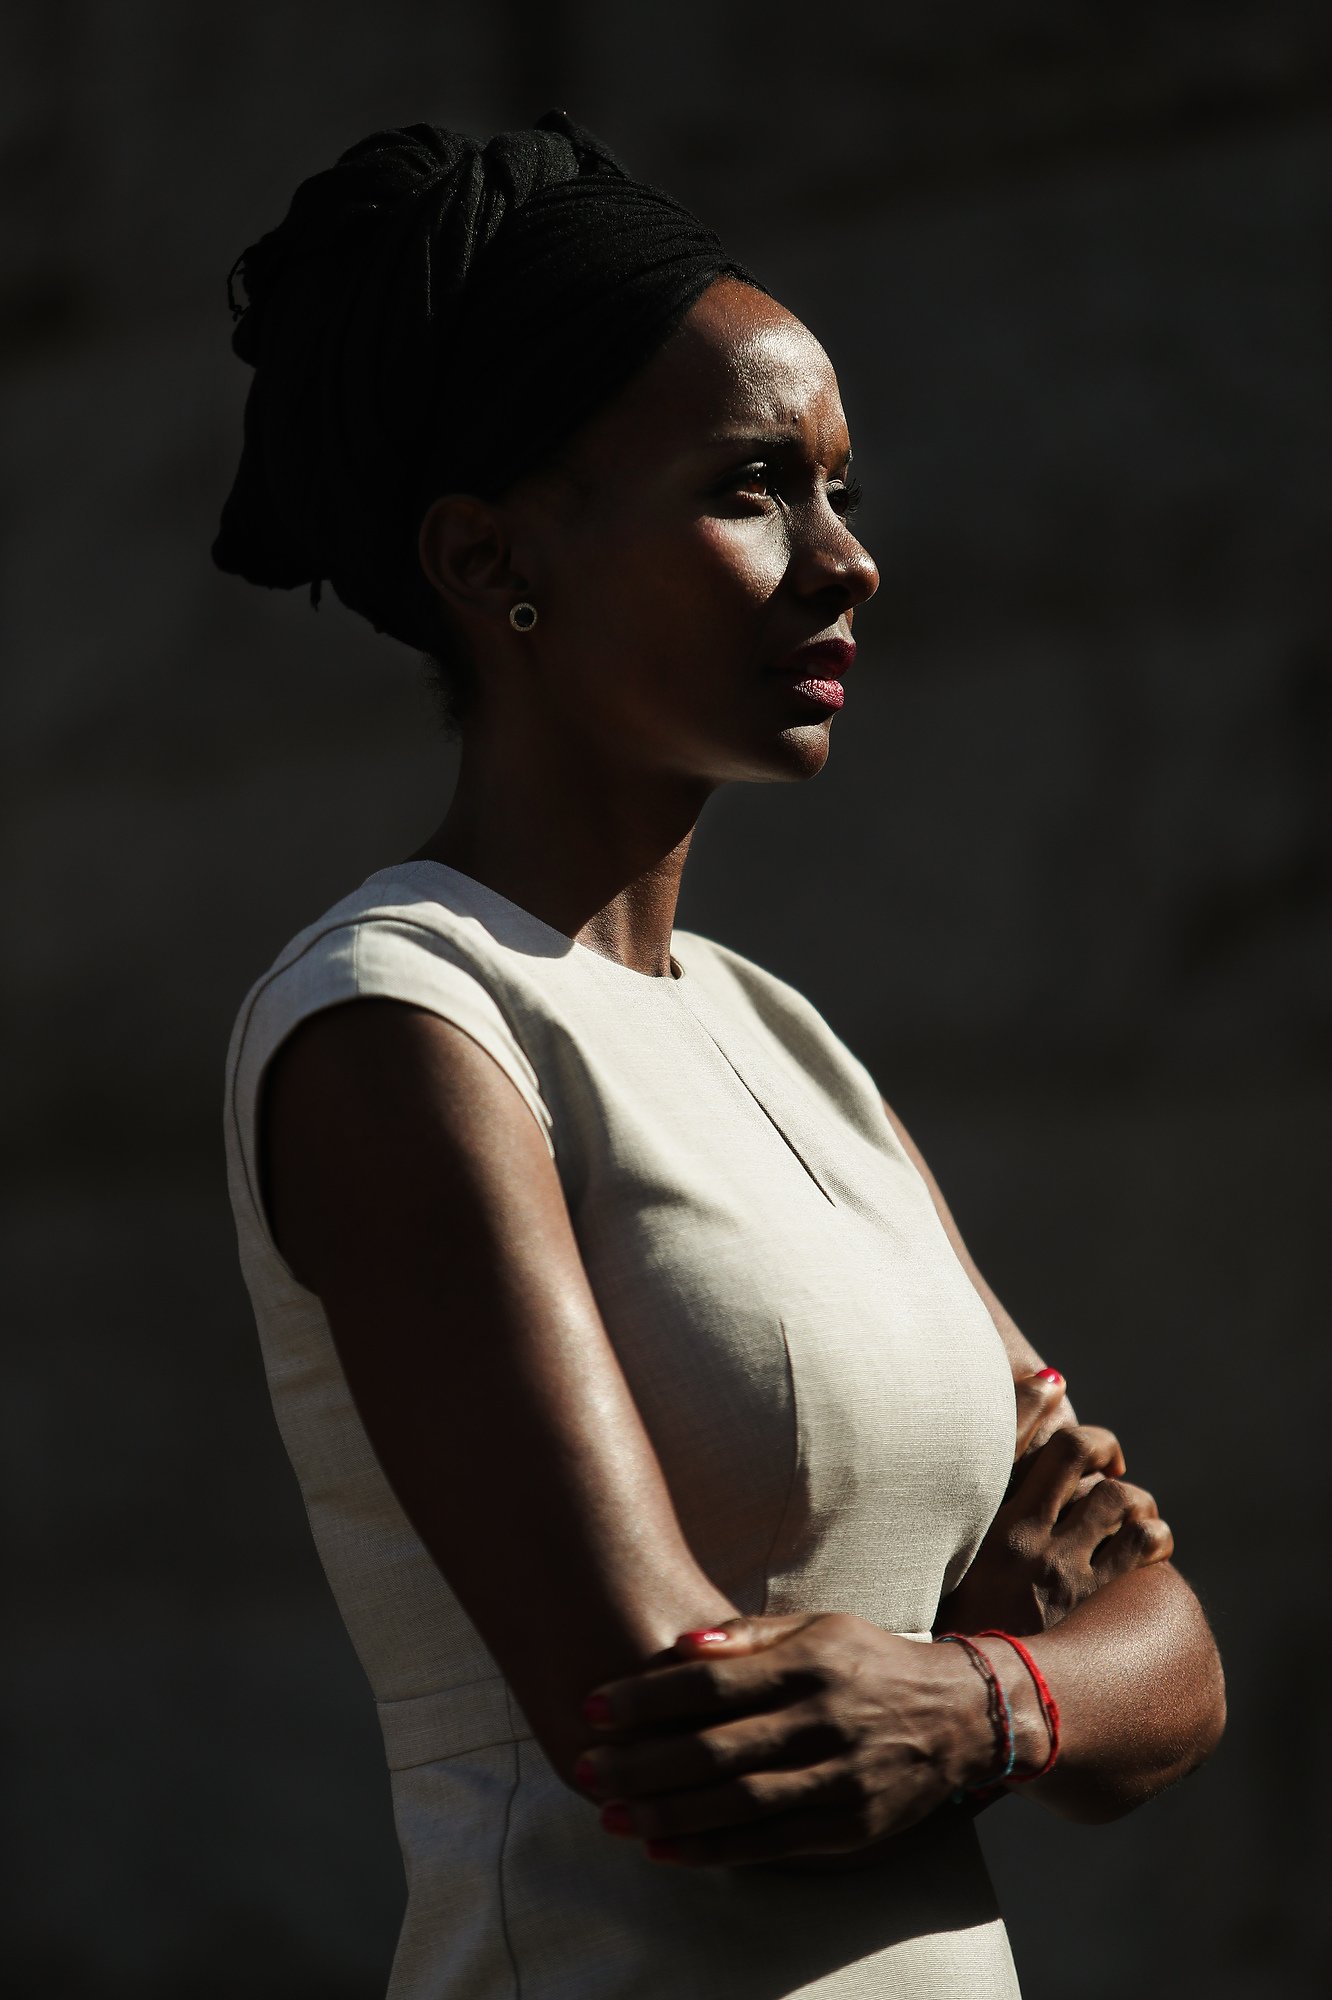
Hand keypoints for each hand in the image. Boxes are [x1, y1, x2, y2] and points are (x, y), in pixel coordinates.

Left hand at [575, 1611, 1002, 1869]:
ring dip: (666, 1813)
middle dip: (642, 1761)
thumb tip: (680, 1643)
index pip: (714, 1683)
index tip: (593, 1705)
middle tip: (584, 1767)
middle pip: (717, 1748)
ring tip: (610, 1815)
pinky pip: (770, 1844)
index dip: (648, 1697)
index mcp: (813, 1663)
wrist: (961, 1716)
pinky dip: (713, 1849)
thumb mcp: (819, 1627)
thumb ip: (750, 1635)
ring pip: (738, 1803)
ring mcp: (841, 1779)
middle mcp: (826, 1721)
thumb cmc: (868, 1662)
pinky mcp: (850, 1828)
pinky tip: (663, 1849)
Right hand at [937, 1373, 1173, 1637]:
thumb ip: (982, 1490)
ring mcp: (1066, 1576)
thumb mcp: (950, 1555)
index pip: (1028, 1435)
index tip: (1071, 1422)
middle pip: (1083, 1452)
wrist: (968, 1707)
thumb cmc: (952, 1622)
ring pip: (1123, 1499)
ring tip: (1126, 1518)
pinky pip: (1146, 1547)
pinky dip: (1154, 1538)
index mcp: (984, 1522)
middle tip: (1105, 1472)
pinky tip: (1143, 1552)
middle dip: (1104, 1451)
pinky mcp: (1099, 1610)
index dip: (1061, 1417)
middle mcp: (1026, 1539)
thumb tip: (1037, 1397)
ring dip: (1133, 1499)